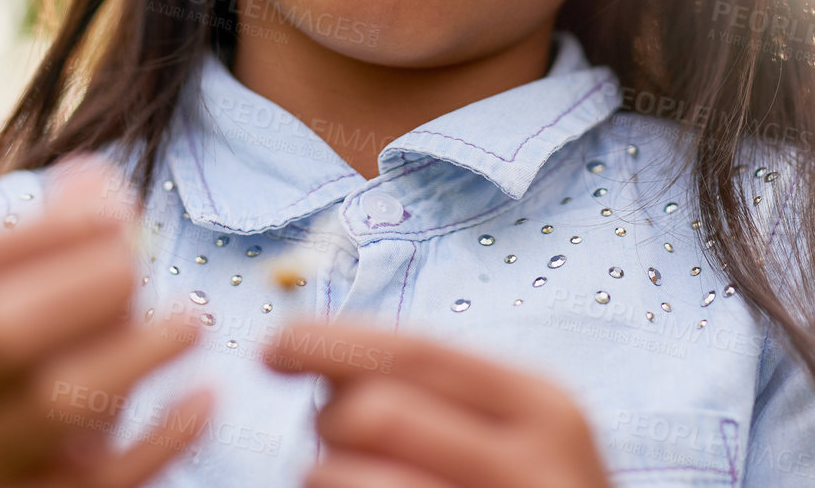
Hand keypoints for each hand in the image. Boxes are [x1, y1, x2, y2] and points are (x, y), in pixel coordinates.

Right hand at [0, 154, 215, 487]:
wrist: (16, 481)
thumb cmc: (35, 361)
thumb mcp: (37, 295)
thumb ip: (63, 234)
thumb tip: (95, 176)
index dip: (42, 236)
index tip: (114, 216)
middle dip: (81, 289)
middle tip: (141, 267)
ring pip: (51, 405)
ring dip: (134, 353)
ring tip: (194, 321)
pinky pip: (103, 478)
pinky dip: (163, 435)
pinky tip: (206, 394)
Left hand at [262, 317, 613, 487]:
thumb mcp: (515, 433)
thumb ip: (437, 390)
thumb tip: (323, 356)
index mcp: (543, 406)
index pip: (412, 351)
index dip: (327, 340)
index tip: (272, 349)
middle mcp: (533, 468)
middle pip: (370, 412)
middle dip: (327, 421)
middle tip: (336, 442)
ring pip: (341, 478)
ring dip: (320, 477)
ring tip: (348, 486)